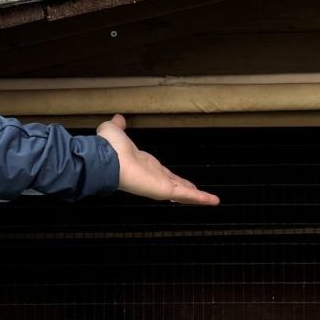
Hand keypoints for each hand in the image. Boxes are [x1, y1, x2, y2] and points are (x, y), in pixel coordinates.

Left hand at [95, 114, 219, 204]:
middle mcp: (154, 177)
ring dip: (198, 196)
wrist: (106, 158)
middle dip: (187, 188)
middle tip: (197, 192)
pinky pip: (187, 195)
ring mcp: (160, 185)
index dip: (172, 177)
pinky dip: (201, 198)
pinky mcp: (165, 189)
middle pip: (176, 184)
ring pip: (184, 192)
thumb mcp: (116, 132)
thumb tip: (118, 119)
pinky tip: (213, 200)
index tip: (179, 180)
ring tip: (212, 200)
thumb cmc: (108, 148)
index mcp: (145, 165)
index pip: (163, 173)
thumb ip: (119, 126)